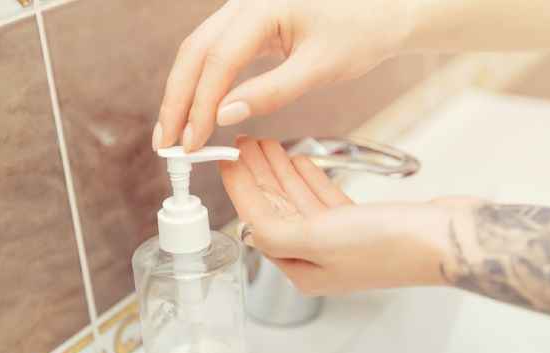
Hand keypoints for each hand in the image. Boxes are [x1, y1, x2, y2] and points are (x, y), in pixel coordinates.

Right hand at [152, 0, 411, 152]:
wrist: (383, 11)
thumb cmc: (360, 33)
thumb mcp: (319, 68)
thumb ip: (271, 91)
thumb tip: (224, 116)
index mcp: (264, 7)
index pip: (218, 61)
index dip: (199, 105)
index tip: (191, 142)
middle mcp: (245, 2)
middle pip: (195, 52)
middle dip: (176, 99)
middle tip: (165, 142)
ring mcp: (245, 10)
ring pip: (200, 51)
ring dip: (183, 91)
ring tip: (173, 131)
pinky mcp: (250, 23)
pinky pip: (215, 51)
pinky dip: (202, 82)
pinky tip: (197, 109)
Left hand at [219, 136, 453, 295]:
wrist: (447, 239)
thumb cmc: (390, 245)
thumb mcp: (321, 239)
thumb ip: (276, 232)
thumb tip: (246, 223)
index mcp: (304, 270)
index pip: (259, 224)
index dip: (240, 191)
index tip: (225, 162)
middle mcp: (319, 259)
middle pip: (277, 211)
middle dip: (258, 176)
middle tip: (243, 145)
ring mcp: (341, 242)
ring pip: (299, 202)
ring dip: (280, 172)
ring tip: (264, 145)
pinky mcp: (362, 224)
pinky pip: (324, 199)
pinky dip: (309, 179)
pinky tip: (298, 161)